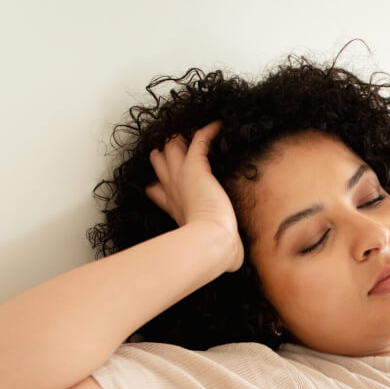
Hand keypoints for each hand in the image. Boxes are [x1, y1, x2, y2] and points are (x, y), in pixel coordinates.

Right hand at [146, 122, 242, 271]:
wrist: (211, 241)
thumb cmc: (211, 248)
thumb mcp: (208, 250)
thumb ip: (219, 253)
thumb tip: (234, 264)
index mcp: (173, 208)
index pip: (158, 191)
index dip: (158, 183)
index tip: (156, 182)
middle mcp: (173, 189)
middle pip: (161, 162)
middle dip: (165, 153)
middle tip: (172, 144)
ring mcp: (182, 176)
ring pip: (173, 147)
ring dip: (180, 139)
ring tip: (188, 131)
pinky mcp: (195, 166)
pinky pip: (199, 139)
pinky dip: (208, 130)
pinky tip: (217, 124)